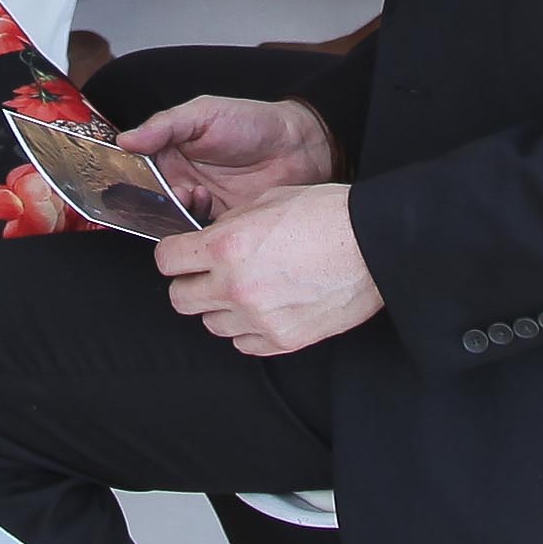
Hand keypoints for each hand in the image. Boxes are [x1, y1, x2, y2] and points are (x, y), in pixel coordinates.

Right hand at [116, 92, 334, 217]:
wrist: (299, 146)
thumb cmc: (252, 122)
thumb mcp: (204, 114)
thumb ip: (164, 125)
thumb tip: (125, 139)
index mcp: (172, 152)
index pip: (140, 171)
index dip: (133, 178)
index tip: (133, 181)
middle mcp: (182, 180)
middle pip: (154, 199)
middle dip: (157, 199)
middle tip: (172, 189)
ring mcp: (202, 203)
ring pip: (174, 218)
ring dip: (179, 211)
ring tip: (195, 194)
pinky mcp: (221, 222)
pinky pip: (200, 233)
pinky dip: (199, 226)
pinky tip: (210, 207)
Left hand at [151, 185, 382, 354]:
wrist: (375, 244)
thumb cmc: (327, 216)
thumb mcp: (268, 201)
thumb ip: (230, 224)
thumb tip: (210, 238)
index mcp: (227, 246)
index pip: (167, 261)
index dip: (174, 255)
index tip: (183, 254)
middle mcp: (236, 286)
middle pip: (180, 298)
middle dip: (190, 283)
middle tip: (209, 273)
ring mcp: (259, 318)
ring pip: (211, 324)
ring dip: (221, 307)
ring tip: (247, 289)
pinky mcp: (283, 339)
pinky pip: (244, 342)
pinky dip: (248, 328)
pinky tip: (267, 306)